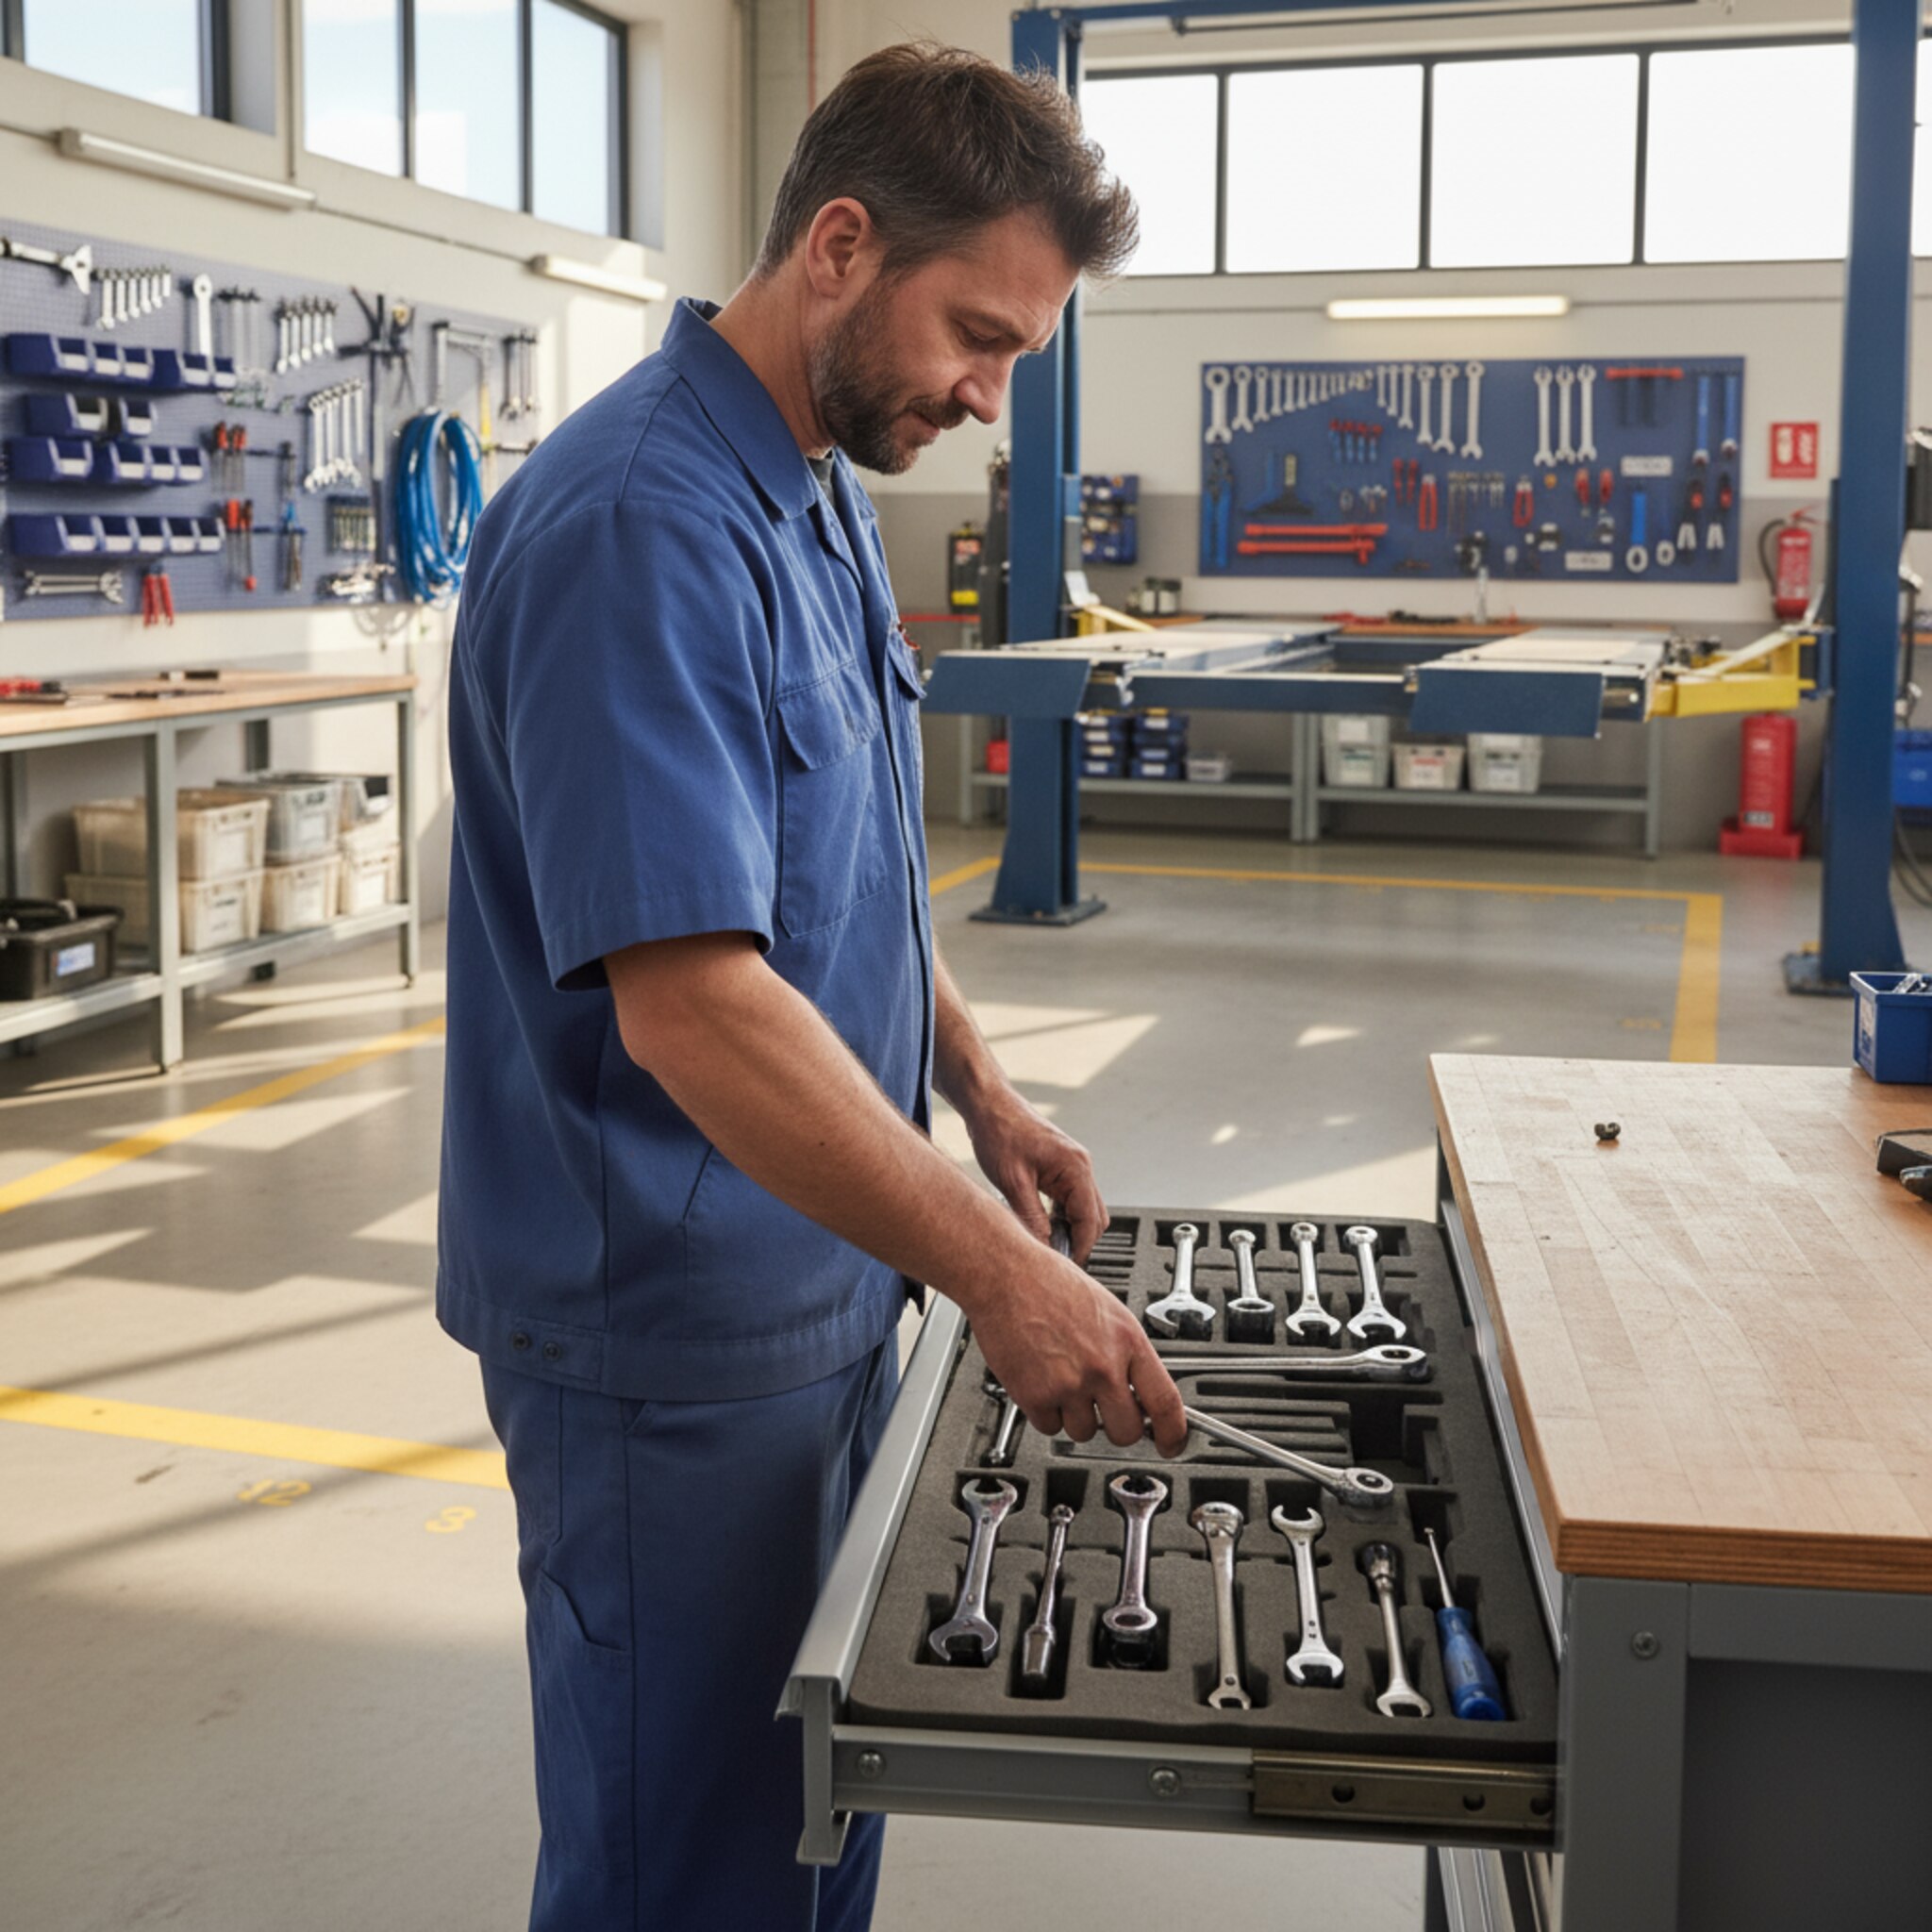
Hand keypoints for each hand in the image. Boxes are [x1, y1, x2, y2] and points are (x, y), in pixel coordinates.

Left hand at [963, 1091, 1107, 1262]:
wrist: (988, 1105)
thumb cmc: (999, 1132)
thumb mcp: (1012, 1182)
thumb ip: (1032, 1217)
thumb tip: (1043, 1247)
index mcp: (1076, 1167)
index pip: (1090, 1220)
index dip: (1079, 1247)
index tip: (1064, 1265)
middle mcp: (1080, 1165)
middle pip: (1094, 1217)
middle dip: (1078, 1240)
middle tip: (1053, 1257)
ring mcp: (1073, 1165)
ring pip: (1084, 1209)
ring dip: (1069, 1228)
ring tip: (1044, 1241)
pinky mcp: (1061, 1166)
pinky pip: (1071, 1199)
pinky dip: (1061, 1215)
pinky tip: (1041, 1223)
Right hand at [967, 1249, 1187, 1456]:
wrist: (1004, 1274)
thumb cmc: (1049, 1283)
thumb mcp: (1106, 1310)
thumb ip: (1124, 1352)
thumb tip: (1137, 1390)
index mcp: (1127, 1340)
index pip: (1165, 1401)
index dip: (1173, 1433)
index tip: (1171, 1443)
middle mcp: (1102, 1365)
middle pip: (1126, 1431)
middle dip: (1117, 1427)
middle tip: (1105, 1411)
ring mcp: (1069, 1383)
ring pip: (1084, 1432)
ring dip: (1075, 1416)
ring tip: (1061, 1379)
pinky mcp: (1036, 1396)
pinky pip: (1049, 1427)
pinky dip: (1045, 1412)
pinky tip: (1040, 1381)